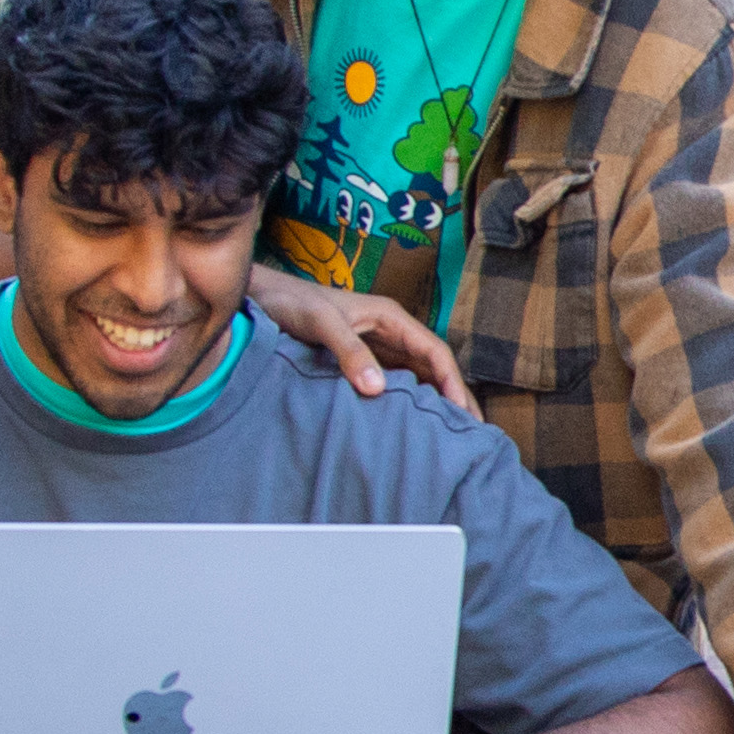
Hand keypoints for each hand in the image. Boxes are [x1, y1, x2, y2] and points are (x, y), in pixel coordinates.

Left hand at [247, 264, 478, 414]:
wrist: (260, 298)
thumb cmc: (292, 303)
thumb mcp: (321, 323)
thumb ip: (349, 352)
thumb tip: (378, 389)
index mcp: (391, 318)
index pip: (435, 352)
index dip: (452, 382)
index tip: (461, 413)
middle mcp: (390, 332)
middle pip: (432, 368)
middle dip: (455, 397)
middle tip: (473, 433)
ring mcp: (376, 347)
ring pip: (416, 377)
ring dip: (434, 402)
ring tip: (450, 436)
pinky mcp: (360, 361)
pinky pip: (393, 383)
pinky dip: (407, 403)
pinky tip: (411, 426)